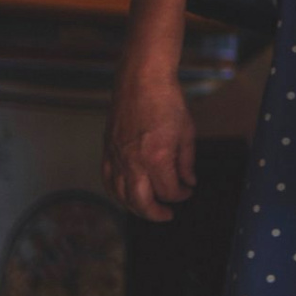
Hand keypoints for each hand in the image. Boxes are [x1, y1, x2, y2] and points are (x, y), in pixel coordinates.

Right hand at [105, 67, 196, 221]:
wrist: (141, 81)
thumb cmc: (167, 102)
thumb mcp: (187, 132)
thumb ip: (187, 161)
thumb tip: (188, 182)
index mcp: (157, 157)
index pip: (169, 190)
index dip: (181, 195)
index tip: (188, 191)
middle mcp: (133, 161)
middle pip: (141, 202)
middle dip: (156, 213)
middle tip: (168, 214)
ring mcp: (117, 156)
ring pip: (121, 195)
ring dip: (134, 208)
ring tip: (148, 209)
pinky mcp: (107, 150)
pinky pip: (107, 180)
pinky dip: (116, 193)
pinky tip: (125, 196)